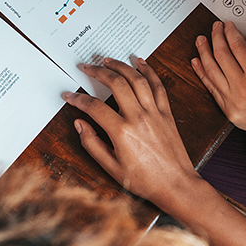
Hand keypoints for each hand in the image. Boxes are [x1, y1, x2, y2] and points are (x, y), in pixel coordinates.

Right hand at [63, 56, 199, 209]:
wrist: (176, 185)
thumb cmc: (145, 180)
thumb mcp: (112, 168)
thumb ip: (92, 144)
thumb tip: (80, 125)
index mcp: (122, 132)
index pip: (94, 107)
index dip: (78, 99)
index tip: (70, 96)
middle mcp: (138, 117)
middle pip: (116, 83)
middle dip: (98, 72)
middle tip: (87, 67)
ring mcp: (154, 113)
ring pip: (137, 79)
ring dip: (121, 66)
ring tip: (108, 60)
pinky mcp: (167, 113)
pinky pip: (158, 86)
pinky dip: (149, 71)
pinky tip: (140, 62)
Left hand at [191, 22, 245, 152]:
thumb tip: (242, 38)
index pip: (237, 46)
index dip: (230, 32)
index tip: (227, 26)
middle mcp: (243, 87)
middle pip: (222, 55)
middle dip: (216, 37)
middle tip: (214, 28)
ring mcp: (232, 99)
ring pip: (211, 70)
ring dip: (203, 52)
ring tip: (200, 40)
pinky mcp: (226, 109)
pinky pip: (210, 87)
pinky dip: (201, 73)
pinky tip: (197, 62)